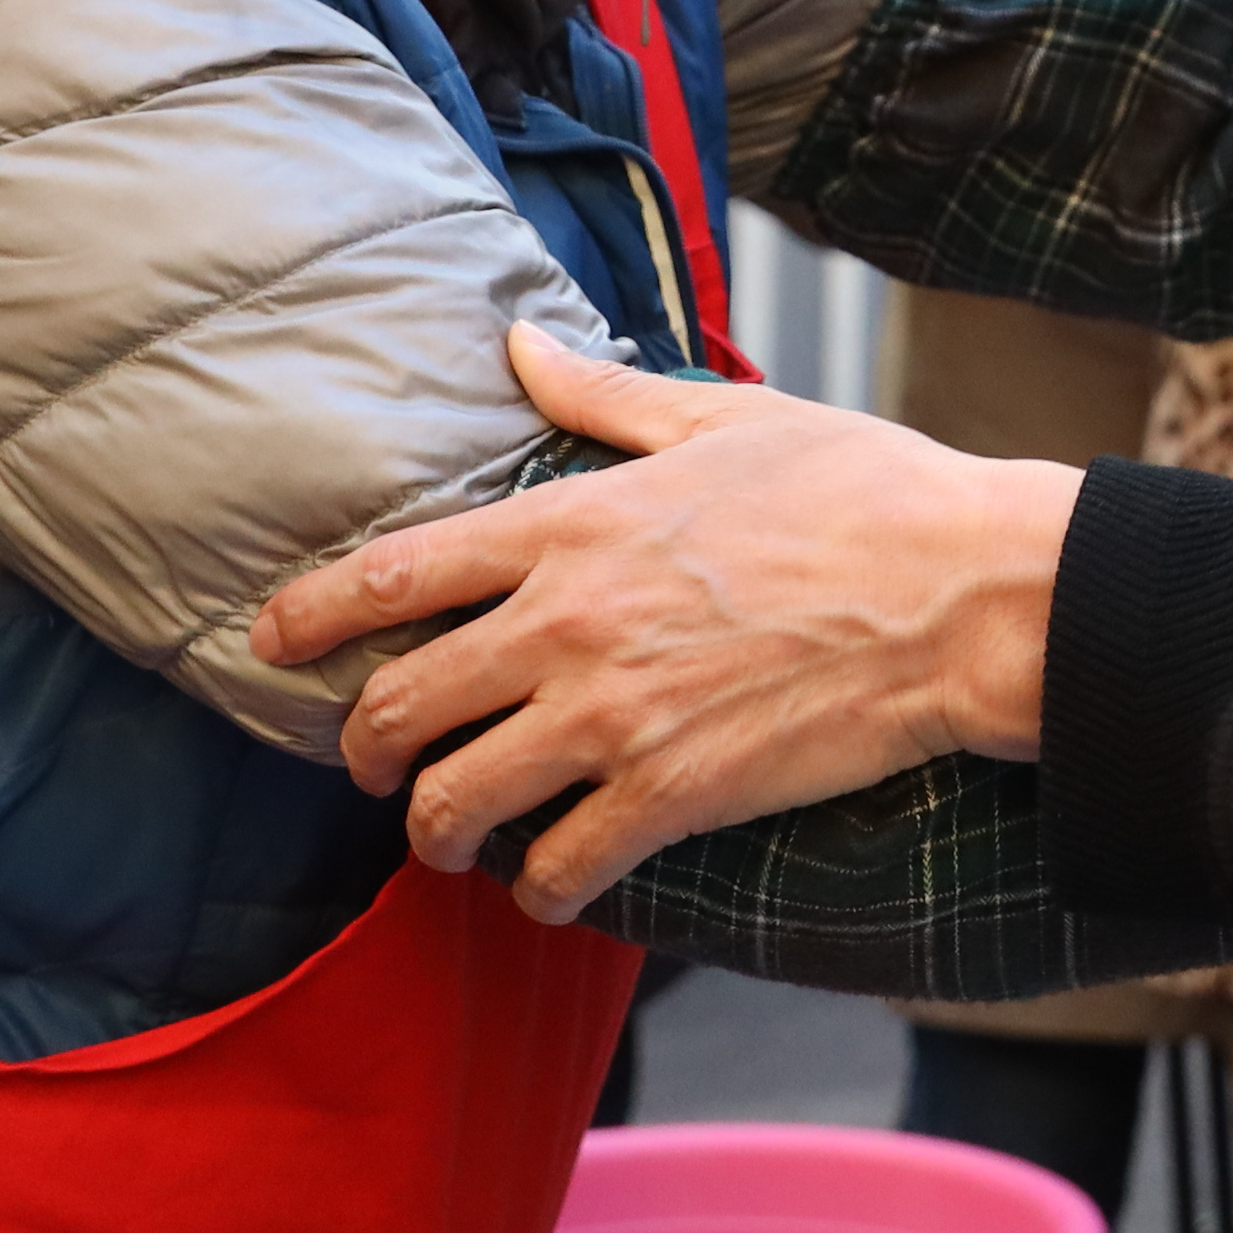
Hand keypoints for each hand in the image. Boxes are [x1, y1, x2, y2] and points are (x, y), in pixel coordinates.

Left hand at [255, 324, 1080, 922]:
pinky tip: (554, 884)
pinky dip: (542, 890)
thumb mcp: (725, 417)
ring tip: (451, 838)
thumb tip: (520, 342)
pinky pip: (560, 870)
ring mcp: (615, 718)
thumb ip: (604, 393)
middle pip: (400, 708)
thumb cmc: (861, 492)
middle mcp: (570, 624)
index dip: (311, 616)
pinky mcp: (672, 796)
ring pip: (458, 804)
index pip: (395, 574)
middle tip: (375, 767)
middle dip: (364, 752)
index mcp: (574, 523)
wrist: (961, 594)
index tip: (271, 643)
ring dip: (437, 834)